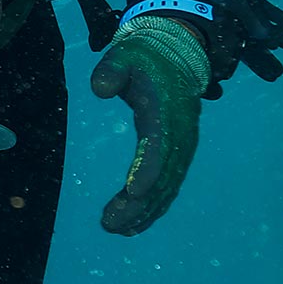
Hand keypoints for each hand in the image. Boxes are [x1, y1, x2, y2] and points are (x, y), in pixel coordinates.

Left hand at [90, 15, 207, 235]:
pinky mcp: (178, 153)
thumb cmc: (145, 57)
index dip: (147, 171)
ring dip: (145, 212)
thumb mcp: (125, 54)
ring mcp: (182, 146)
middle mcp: (180, 135)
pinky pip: (169, 184)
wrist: (178, 56)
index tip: (132, 193)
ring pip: (167, 187)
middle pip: (163, 177)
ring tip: (117, 228)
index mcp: (165, 113)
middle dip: (139, 205)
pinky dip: (154, 206)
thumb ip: (111, 70)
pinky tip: (134, 223)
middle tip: (110, 224)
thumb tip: (100, 87)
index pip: (159, 147)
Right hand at [207, 0, 282, 94]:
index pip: (245, 54)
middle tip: (282, 71)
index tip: (274, 76)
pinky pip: (268, 12)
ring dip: (280, 37)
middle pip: (254, 46)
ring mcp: (243, 12)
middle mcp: (234, 24)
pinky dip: (281, 19)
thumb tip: (268, 37)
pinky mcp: (251, 0)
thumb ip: (252, 21)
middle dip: (268, 58)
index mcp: (225, 30)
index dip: (259, 65)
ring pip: (265, 29)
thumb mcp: (236, 4)